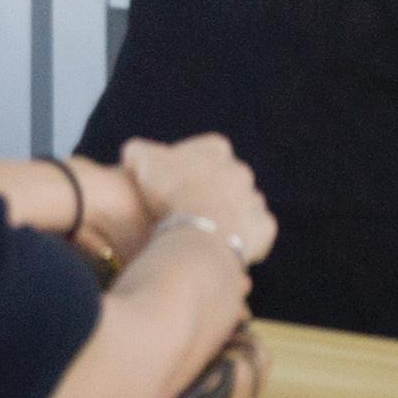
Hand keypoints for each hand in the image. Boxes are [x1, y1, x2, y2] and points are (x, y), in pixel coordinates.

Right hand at [120, 132, 274, 266]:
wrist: (197, 228)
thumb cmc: (169, 191)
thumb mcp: (143, 162)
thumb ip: (139, 152)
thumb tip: (133, 151)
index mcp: (216, 149)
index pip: (204, 151)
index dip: (185, 168)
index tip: (171, 185)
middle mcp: (241, 171)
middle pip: (224, 180)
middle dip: (209, 193)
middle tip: (185, 213)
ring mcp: (254, 200)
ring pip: (241, 207)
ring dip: (226, 217)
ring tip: (202, 235)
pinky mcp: (264, 228)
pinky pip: (255, 234)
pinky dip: (242, 241)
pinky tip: (222, 249)